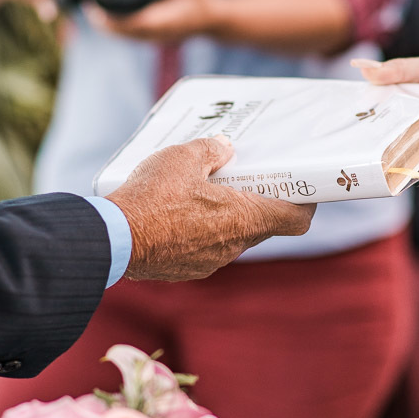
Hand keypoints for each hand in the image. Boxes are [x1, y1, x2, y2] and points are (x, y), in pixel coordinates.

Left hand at [89, 0, 222, 42]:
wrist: (211, 19)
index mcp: (164, 21)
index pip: (130, 23)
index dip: (109, 17)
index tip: (92, 5)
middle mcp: (155, 33)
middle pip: (119, 32)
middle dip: (100, 19)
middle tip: (83, 2)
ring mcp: (151, 38)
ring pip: (120, 35)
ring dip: (104, 23)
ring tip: (88, 5)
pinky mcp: (148, 37)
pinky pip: (125, 33)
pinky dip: (112, 25)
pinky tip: (102, 13)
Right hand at [105, 136, 315, 280]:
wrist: (114, 240)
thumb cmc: (152, 198)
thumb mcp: (183, 157)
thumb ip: (210, 150)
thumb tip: (224, 148)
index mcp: (244, 219)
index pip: (296, 220)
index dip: (304, 204)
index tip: (301, 189)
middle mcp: (234, 246)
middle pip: (263, 226)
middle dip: (258, 202)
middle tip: (245, 178)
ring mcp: (211, 262)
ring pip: (233, 237)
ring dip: (227, 218)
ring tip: (205, 191)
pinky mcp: (188, 269)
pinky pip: (206, 248)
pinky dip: (202, 231)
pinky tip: (180, 213)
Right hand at [354, 52, 418, 175]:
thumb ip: (399, 72)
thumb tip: (361, 67)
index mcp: (411, 106)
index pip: (379, 114)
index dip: (360, 115)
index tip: (337, 113)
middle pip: (387, 139)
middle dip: (368, 138)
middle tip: (344, 137)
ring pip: (405, 155)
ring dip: (392, 149)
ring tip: (375, 141)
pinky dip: (418, 157)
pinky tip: (412, 145)